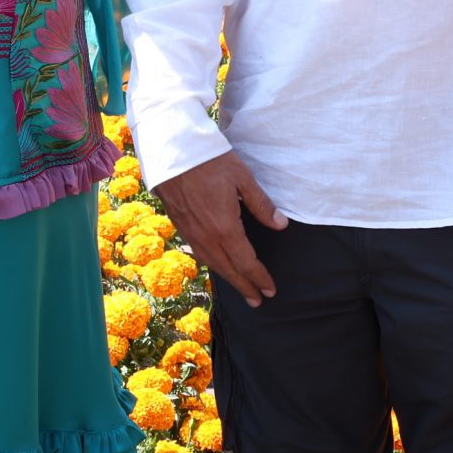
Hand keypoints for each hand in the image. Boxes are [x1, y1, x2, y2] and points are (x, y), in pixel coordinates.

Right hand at [155, 151, 286, 308]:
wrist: (172, 152)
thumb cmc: (210, 161)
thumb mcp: (242, 178)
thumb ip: (261, 205)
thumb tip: (280, 225)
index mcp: (225, 228)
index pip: (246, 262)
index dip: (259, 278)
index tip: (270, 290)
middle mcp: (207, 238)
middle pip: (229, 270)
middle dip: (245, 287)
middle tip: (257, 301)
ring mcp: (192, 234)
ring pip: (212, 264)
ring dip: (228, 279)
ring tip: (240, 287)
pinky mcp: (181, 226)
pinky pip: (200, 254)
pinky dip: (213, 265)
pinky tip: (217, 264)